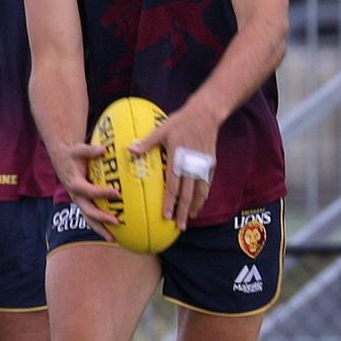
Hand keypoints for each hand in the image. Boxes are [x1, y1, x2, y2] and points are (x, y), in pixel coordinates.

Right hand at [54, 141, 121, 241]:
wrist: (62, 159)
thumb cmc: (72, 154)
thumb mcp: (78, 149)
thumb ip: (90, 150)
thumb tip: (103, 150)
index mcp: (74, 184)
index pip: (89, 191)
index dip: (102, 193)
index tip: (117, 193)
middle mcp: (76, 196)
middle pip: (88, 211)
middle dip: (101, 219)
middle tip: (117, 222)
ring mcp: (79, 202)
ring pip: (88, 219)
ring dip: (100, 229)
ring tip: (113, 239)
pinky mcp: (83, 203)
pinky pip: (90, 217)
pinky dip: (100, 226)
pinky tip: (112, 234)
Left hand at [129, 105, 216, 230]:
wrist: (206, 115)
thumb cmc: (181, 122)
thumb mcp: (161, 130)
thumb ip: (147, 143)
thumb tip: (130, 150)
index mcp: (178, 159)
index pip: (173, 186)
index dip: (170, 202)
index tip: (166, 215)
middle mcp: (192, 165)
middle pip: (188, 194)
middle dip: (183, 212)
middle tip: (179, 226)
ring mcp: (203, 166)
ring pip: (200, 192)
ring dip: (195, 207)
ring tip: (190, 218)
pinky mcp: (210, 164)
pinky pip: (207, 184)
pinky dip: (203, 196)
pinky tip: (199, 202)